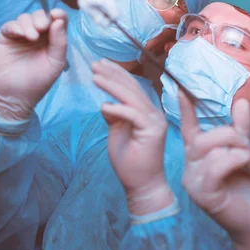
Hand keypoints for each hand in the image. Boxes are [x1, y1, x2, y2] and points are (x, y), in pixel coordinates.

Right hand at [0, 9, 67, 121]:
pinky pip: (10, 25)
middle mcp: (37, 34)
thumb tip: (59, 20)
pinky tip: (22, 35)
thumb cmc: (38, 81)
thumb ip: (60, 42)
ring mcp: (20, 35)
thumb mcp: (55, 62)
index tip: (58, 15)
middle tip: (43, 27)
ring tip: (33, 37)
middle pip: (40, 16)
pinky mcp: (5, 37)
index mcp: (51, 39)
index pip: (57, 21)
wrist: (15, 96)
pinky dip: (16, 26)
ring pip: (25, 17)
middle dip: (42, 18)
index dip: (59, 14)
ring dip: (30, 23)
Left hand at [92, 59, 172, 214]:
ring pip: (132, 98)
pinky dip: (117, 109)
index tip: (100, 64)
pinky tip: (102, 106)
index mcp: (147, 111)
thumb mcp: (118, 132)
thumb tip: (105, 103)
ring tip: (94, 76)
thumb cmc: (130, 161)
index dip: (117, 74)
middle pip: (132, 88)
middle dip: (112, 74)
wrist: (142, 185)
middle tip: (94, 63)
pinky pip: (133, 115)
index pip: (132, 88)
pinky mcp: (152, 132)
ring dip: (112, 85)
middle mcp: (154, 113)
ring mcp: (155, 121)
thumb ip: (114, 116)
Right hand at [179, 92, 249, 249]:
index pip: (188, 128)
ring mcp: (193, 180)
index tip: (181, 88)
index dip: (185, 109)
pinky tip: (249, 169)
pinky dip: (237, 162)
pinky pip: (216, 166)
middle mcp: (190, 165)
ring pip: (213, 150)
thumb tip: (241, 101)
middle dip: (232, 136)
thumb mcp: (244, 153)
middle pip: (205, 136)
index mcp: (197, 154)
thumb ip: (240, 129)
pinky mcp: (202, 193)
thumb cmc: (244, 187)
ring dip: (240, 152)